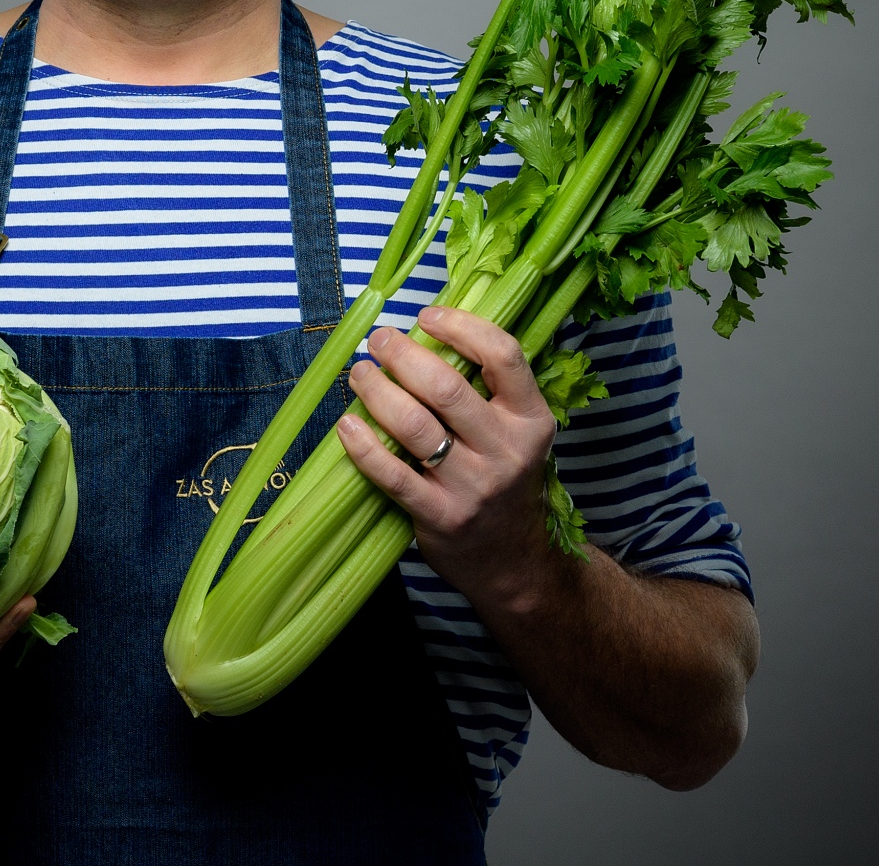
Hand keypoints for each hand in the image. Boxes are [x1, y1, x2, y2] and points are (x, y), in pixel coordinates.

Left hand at [337, 306, 565, 607]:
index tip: (426, 315)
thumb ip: (486, 391)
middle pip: (447, 387)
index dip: (461, 326)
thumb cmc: (504, 481)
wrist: (514, 563)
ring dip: (377, 392)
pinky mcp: (441, 516)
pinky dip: (363, 446)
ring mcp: (474, 486)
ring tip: (360, 374)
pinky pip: (393, 474)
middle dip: (403, 355)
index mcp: (531, 419)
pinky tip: (346, 425)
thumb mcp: (516, 434)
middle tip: (377, 341)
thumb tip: (425, 334)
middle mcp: (507, 450)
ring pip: (415, 426)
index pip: (503, 356)